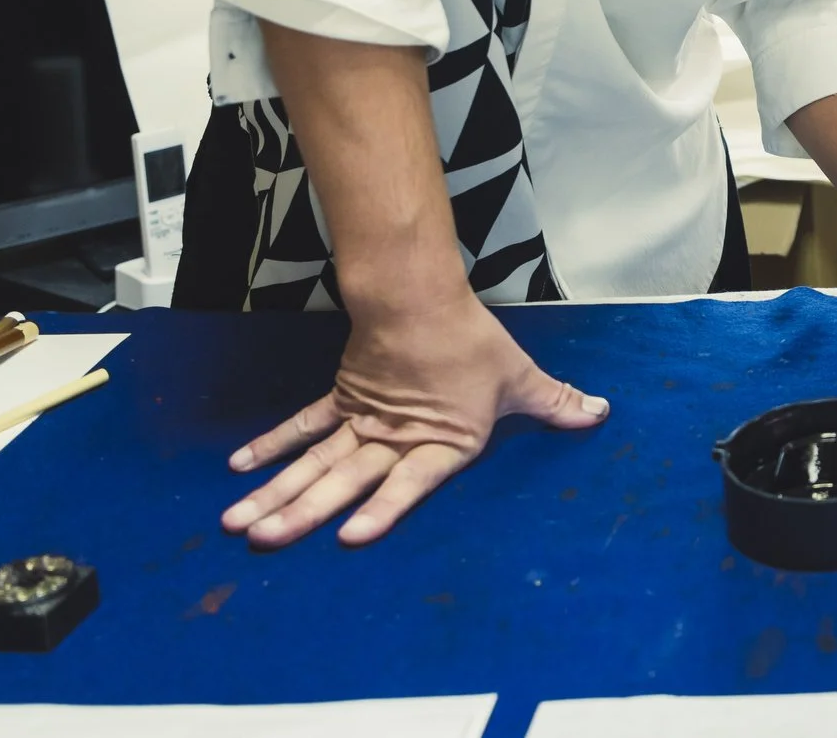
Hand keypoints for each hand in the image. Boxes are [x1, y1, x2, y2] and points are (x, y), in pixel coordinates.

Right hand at [220, 290, 607, 548]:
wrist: (422, 295)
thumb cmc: (473, 342)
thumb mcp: (521, 378)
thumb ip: (555, 403)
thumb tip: (597, 414)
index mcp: (441, 442)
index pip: (409, 483)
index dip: (383, 510)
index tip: (350, 537)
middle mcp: (395, 439)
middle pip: (344, 480)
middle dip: (302, 513)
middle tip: (264, 540)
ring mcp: (363, 421)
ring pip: (314, 462)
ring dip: (275, 492)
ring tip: (239, 523)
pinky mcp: (343, 400)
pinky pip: (303, 427)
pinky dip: (272, 447)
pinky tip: (241, 472)